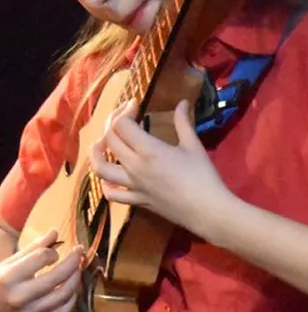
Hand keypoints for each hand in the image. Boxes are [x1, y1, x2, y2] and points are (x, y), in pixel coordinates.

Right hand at [0, 229, 83, 311]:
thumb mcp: (6, 264)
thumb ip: (32, 249)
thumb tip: (56, 232)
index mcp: (8, 278)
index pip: (42, 258)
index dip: (52, 251)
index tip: (53, 251)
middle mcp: (19, 297)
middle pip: (58, 276)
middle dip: (73, 261)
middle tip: (79, 251)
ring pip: (64, 294)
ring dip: (76, 278)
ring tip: (77, 268)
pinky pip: (62, 311)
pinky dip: (72, 298)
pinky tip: (72, 288)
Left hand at [90, 100, 235, 241]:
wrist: (206, 209)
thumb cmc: (203, 176)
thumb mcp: (193, 146)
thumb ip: (183, 122)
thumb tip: (181, 102)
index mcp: (149, 150)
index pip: (122, 125)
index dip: (125, 110)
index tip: (135, 105)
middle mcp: (134, 166)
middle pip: (109, 140)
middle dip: (112, 123)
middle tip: (123, 118)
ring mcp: (132, 185)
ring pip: (100, 167)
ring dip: (96, 153)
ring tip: (100, 144)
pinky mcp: (136, 200)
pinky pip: (111, 194)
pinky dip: (106, 184)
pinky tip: (110, 178)